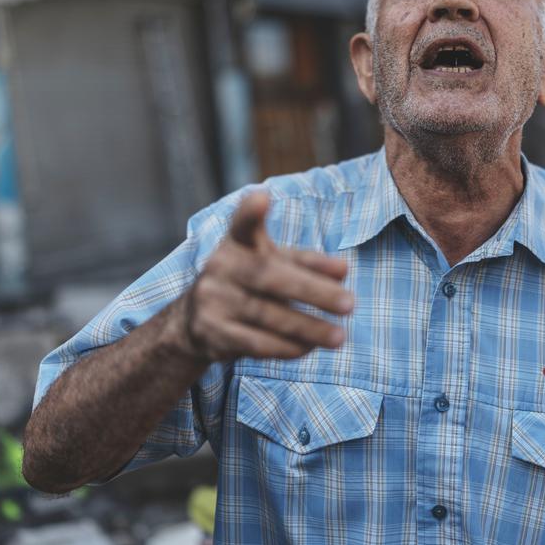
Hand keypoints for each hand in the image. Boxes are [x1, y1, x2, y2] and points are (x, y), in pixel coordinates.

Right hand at [175, 190, 353, 361]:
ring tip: (339, 336)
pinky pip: (255, 343)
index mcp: (235, 243)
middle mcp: (219, 267)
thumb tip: (343, 270)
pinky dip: (286, 347)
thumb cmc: (249, 282)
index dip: (249, 211)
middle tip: (350, 304)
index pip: (242, 224)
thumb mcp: (273, 263)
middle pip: (268, 275)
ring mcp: (212, 300)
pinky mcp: (212, 333)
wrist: (194, 320)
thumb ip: (306, 263)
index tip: (262, 196)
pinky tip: (310, 348)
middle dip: (313, 291)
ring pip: (266, 314)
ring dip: (308, 327)